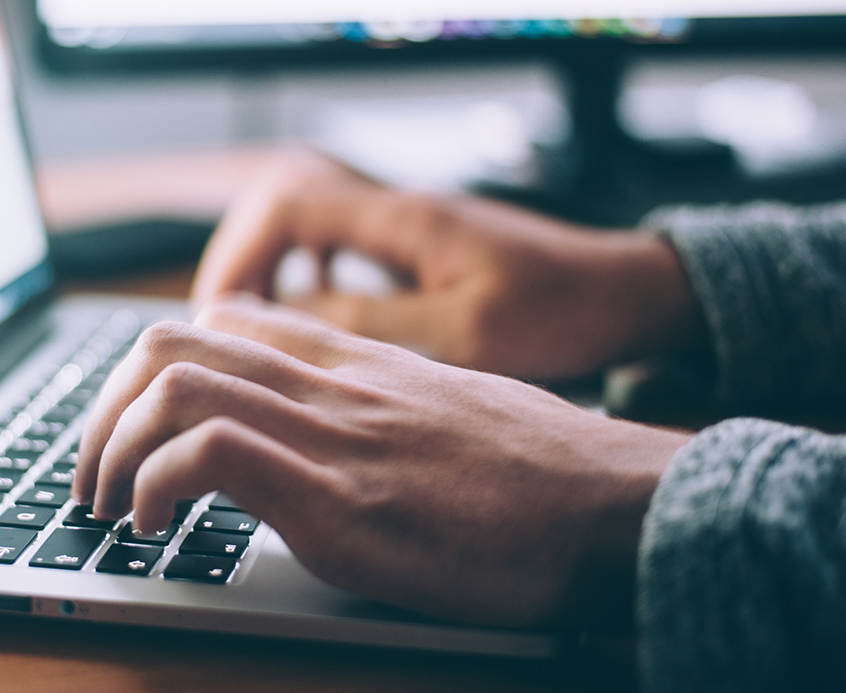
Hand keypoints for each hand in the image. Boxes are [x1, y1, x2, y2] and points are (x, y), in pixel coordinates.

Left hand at [75, 295, 690, 627]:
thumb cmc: (546, 474)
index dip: (154, 368)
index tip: (136, 426)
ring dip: (110, 447)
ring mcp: (333, 435)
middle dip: (104, 409)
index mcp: (357, 363)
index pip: (224, 320)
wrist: (620, 506)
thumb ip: (379, 408)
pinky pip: (209, 453)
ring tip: (108, 505)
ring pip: (173, 383)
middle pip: (171, 341)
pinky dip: (154, 484)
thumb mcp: (450, 413)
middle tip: (94, 473)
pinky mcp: (340, 500)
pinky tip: (155, 526)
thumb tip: (332, 439)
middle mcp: (333, 383)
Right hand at [191, 150, 704, 379]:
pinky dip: (309, 279)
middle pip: (283, 208)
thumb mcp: (464, 333)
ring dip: (272, 271)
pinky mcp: (420, 249)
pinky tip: (312, 321)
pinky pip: (340, 249)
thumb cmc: (561, 311)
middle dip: (242, 263)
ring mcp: (408, 227)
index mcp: (403, 219)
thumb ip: (371, 324)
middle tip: (222, 328)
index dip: (239, 256)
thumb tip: (285, 321)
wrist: (625, 293)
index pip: (286, 205)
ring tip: (253, 329)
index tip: (219, 315)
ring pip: (308, 228)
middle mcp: (397, 210)